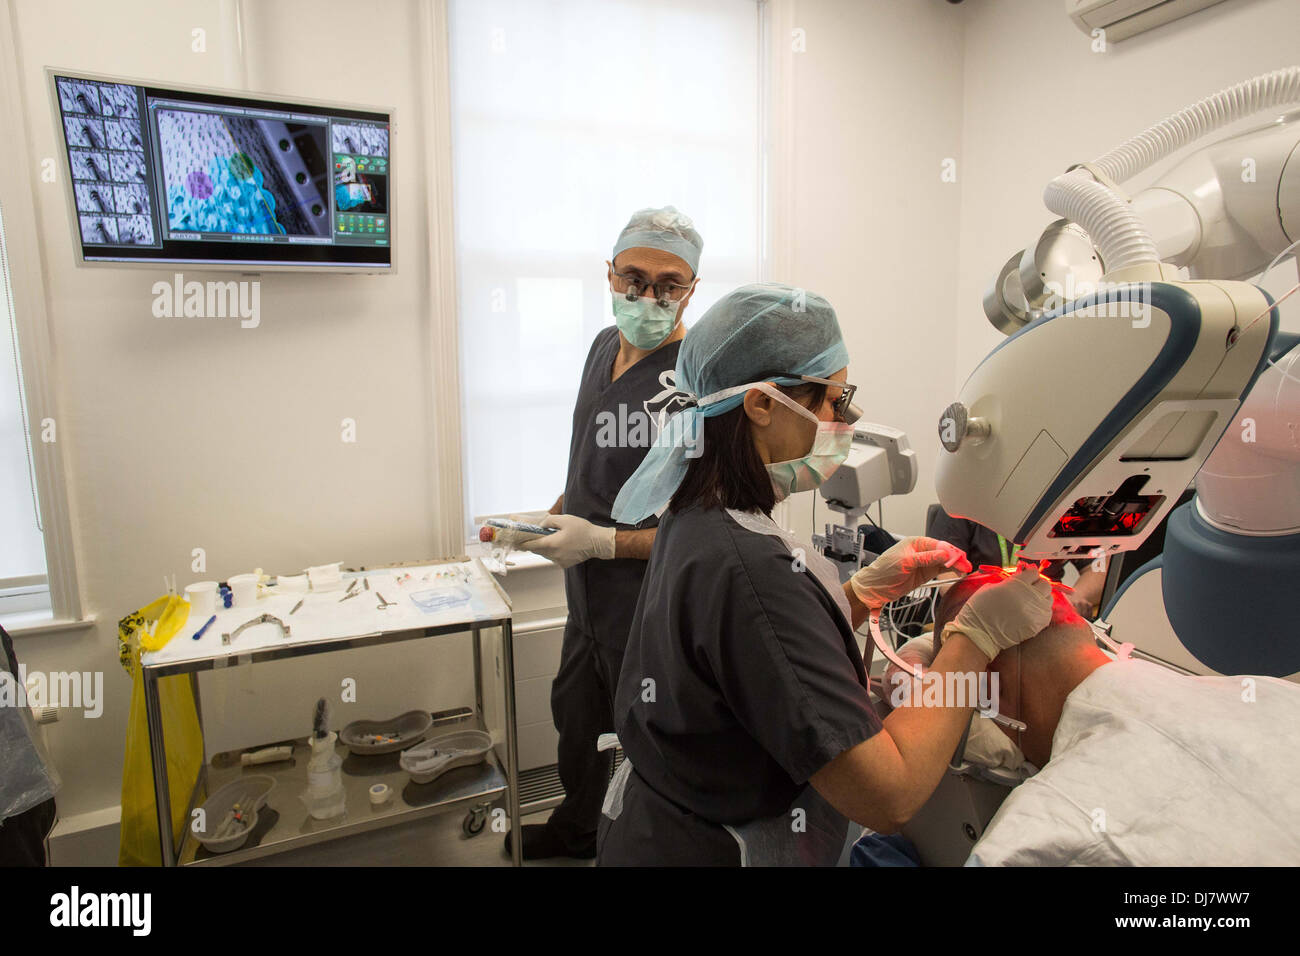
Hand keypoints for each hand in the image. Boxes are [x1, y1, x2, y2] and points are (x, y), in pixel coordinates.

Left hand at [517, 514, 616, 568]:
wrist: (598, 543)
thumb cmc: (582, 530)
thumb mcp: (565, 519)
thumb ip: (549, 521)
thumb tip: (541, 526)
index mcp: (551, 544)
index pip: (530, 545)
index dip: (521, 543)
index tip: (515, 541)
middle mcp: (553, 555)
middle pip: (537, 550)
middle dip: (533, 543)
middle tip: (530, 536)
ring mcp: (559, 561)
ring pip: (545, 554)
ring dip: (544, 547)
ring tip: (549, 538)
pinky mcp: (565, 564)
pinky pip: (554, 557)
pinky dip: (553, 551)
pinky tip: (560, 544)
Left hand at [850, 536, 972, 609]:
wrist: (875, 588)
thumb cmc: (884, 571)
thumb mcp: (905, 562)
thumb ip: (926, 558)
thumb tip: (944, 554)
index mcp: (916, 542)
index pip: (939, 545)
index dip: (950, 552)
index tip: (959, 559)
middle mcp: (922, 551)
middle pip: (945, 552)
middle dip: (956, 558)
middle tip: (966, 566)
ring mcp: (925, 562)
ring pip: (946, 561)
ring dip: (956, 565)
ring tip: (966, 570)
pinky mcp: (925, 573)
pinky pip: (941, 570)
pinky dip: (951, 571)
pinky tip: (958, 573)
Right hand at [941, 567, 1052, 660]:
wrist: (980, 633)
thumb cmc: (980, 609)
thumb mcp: (990, 587)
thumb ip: (1008, 581)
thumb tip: (1019, 577)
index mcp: (1016, 584)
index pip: (1034, 572)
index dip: (1029, 573)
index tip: (1026, 576)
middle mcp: (1029, 596)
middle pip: (1045, 584)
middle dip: (1038, 584)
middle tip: (1030, 587)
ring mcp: (1035, 611)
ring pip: (1049, 598)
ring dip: (1041, 597)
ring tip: (1031, 600)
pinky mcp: (1037, 625)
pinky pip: (1047, 613)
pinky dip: (1041, 610)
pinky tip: (1032, 612)